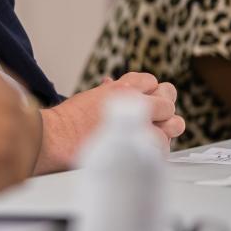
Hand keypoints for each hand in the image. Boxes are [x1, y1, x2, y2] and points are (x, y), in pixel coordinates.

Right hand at [37, 72, 184, 172]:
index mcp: (121, 88)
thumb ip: (107, 91)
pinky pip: (164, 146)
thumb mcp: (88, 97)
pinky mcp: (141, 146)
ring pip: (174, 123)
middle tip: (158, 116)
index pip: (151, 81)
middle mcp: (134, 102)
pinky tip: (147, 149)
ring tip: (156, 133)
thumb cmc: (66, 121)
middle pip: (168, 99)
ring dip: (167, 128)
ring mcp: (141, 125)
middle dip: (164, 107)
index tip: (146, 98)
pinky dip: (158, 149)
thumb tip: (111, 83)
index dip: (149, 90)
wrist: (57, 139)